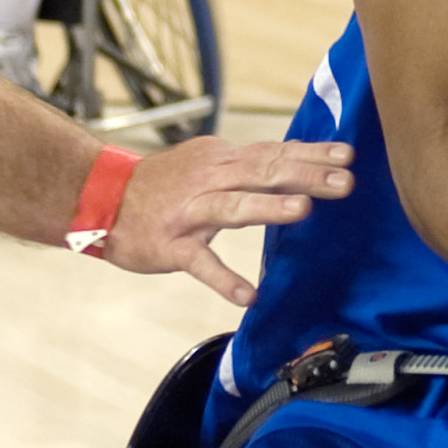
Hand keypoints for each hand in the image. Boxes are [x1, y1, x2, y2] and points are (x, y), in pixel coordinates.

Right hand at [102, 135, 352, 304]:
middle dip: (305, 175)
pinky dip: (224, 279)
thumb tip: (297, 160)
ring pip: (232, 207)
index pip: (273, 152)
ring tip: (303, 211)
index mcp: (222, 160)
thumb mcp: (206, 163)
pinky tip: (249, 295)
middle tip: (344, 181)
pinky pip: (200, 263)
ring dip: (268, 208)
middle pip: (262, 172)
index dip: (310, 152)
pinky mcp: (170, 245)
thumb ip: (248, 164)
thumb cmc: (163, 184)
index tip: (347, 154)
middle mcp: (208, 179)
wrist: (100, 197)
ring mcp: (189, 212)